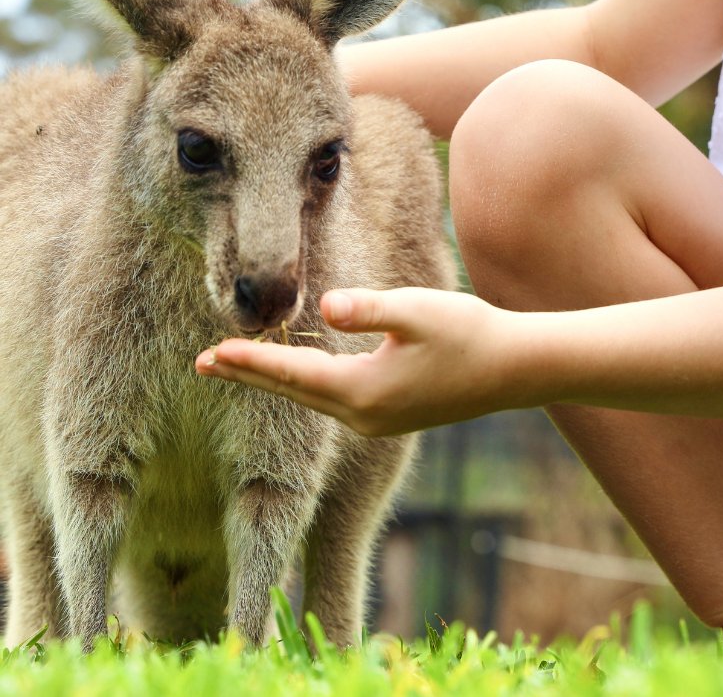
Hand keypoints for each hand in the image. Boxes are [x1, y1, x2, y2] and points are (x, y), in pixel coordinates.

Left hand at [194, 287, 516, 435]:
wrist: (514, 370)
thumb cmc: (469, 334)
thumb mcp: (417, 312)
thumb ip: (369, 308)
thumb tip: (324, 308)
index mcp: (363, 392)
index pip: (292, 377)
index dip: (249, 362)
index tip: (209, 354)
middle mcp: (363, 416)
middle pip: (293, 393)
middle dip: (248, 374)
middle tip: (201, 363)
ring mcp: (378, 421)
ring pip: (312, 399)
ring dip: (275, 380)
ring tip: (239, 364)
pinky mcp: (391, 416)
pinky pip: (335, 401)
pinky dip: (307, 385)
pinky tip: (299, 373)